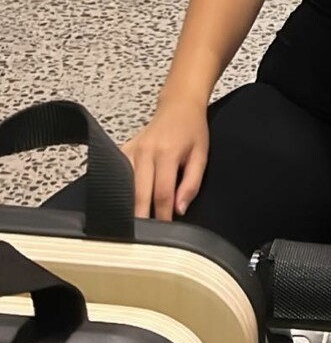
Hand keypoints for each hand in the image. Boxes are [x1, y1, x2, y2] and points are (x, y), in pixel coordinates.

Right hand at [122, 96, 208, 221]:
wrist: (179, 105)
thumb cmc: (192, 130)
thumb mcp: (202, 155)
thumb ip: (192, 183)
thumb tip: (179, 209)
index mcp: (168, 153)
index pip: (162, 193)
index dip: (162, 216)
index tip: (165, 232)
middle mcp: (146, 151)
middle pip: (139, 193)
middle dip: (142, 217)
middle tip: (144, 237)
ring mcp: (132, 150)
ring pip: (125, 186)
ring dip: (128, 206)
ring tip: (132, 225)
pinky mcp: (124, 149)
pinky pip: (118, 174)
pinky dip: (120, 190)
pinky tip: (122, 203)